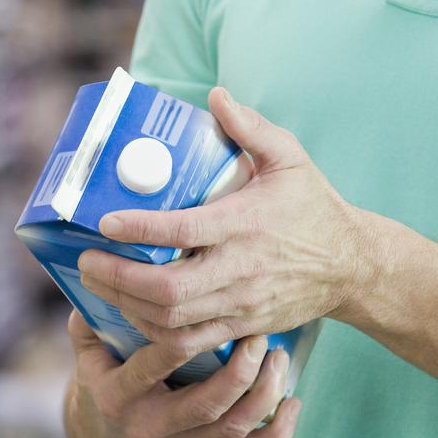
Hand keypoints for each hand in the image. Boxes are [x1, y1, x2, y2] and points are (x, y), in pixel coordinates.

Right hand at [64, 309, 302, 437]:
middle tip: (259, 336)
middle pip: (204, 404)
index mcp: (119, 396)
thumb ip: (94, 313)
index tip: (207, 305)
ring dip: (263, 393)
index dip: (182, 334)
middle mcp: (149, 428)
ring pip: (232, 427)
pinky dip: (277, 429)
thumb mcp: (89, 349)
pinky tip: (293, 401)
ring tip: (277, 357)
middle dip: (239, 371)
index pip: (154, 365)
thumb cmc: (103, 379)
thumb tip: (99, 270)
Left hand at [77, 87, 372, 351]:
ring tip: (100, 284)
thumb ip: (251, 128)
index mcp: (245, 224)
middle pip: (167, 289)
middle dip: (118, 278)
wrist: (350, 265)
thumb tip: (215, 95)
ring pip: (171, 321)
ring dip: (127, 306)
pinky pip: (189, 342)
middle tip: (87, 260)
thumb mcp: (291, 158)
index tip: (104, 223)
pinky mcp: (242, 326)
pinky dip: (153, 332)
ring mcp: (240, 304)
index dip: (138, 229)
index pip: (181, 230)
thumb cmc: (314, 208)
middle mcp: (240, 269)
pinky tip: (133, 312)